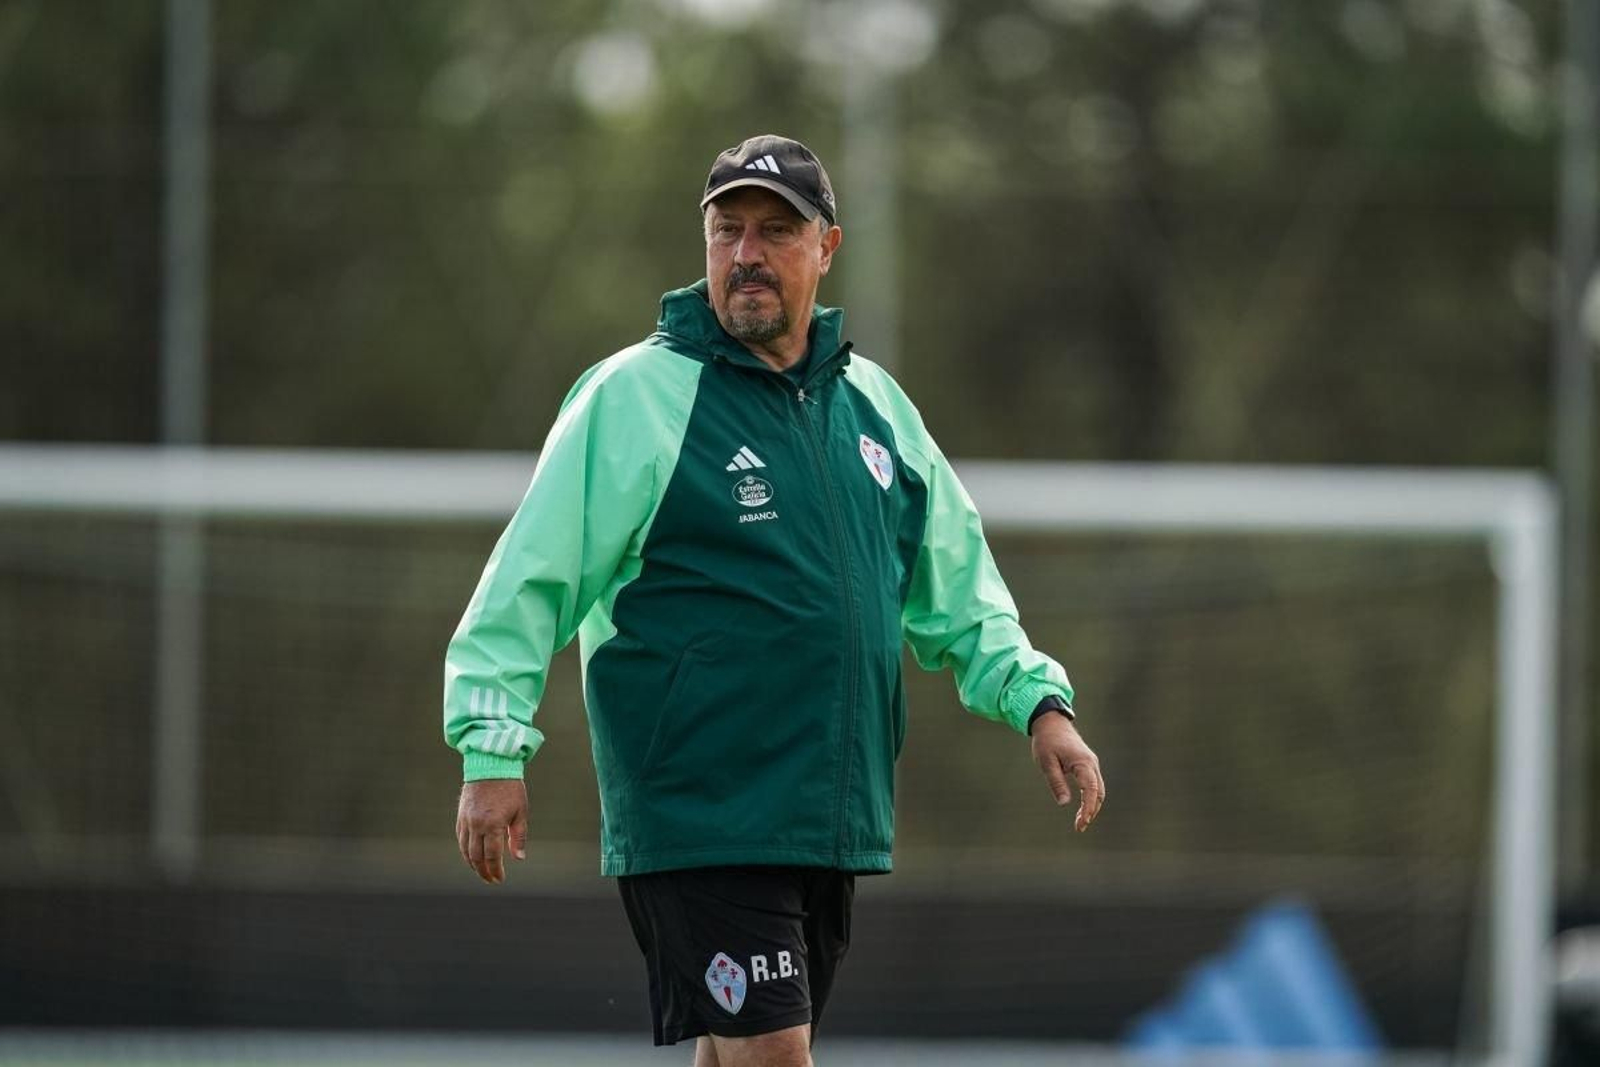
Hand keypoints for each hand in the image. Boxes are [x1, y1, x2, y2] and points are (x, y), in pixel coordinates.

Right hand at [456, 778, 527, 883]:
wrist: (491, 765)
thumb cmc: (510, 788)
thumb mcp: (520, 812)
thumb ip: (518, 836)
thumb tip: (518, 858)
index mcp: (493, 825)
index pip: (492, 856)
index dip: (495, 871)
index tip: (500, 879)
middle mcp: (477, 825)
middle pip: (476, 857)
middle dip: (483, 871)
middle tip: (491, 880)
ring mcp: (466, 820)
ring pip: (465, 849)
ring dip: (472, 864)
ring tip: (481, 871)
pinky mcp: (461, 815)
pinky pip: (461, 838)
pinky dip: (465, 850)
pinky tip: (471, 856)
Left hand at [1030, 715, 1104, 831]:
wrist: (1052, 723)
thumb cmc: (1047, 742)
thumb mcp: (1046, 762)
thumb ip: (1056, 782)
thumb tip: (1064, 803)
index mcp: (1082, 763)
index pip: (1091, 790)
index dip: (1088, 808)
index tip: (1082, 823)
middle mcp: (1091, 764)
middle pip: (1099, 793)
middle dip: (1091, 811)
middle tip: (1079, 827)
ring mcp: (1092, 764)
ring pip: (1099, 790)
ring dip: (1092, 807)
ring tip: (1080, 823)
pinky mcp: (1088, 765)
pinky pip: (1094, 785)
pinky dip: (1090, 799)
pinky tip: (1082, 810)